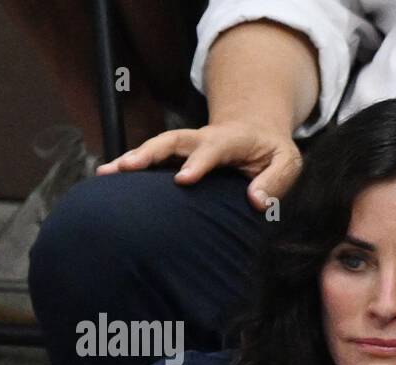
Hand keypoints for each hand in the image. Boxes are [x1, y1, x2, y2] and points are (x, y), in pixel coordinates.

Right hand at [96, 120, 302, 212]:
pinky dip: (132, 166)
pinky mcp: (180, 156)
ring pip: (159, 147)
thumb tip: (255, 201)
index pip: (213, 149)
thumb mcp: (289, 162)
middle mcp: (205, 139)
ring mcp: (190, 147)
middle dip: (150, 152)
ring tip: (106, 172)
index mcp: (232, 140)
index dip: (198, 163)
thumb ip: (276, 181)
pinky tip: (109, 178)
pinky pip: (155, 160)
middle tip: (127, 167)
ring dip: (132, 158)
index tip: (183, 180)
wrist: (259, 131)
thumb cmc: (274, 152)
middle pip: (174, 140)